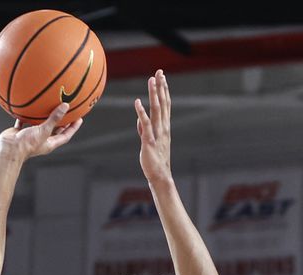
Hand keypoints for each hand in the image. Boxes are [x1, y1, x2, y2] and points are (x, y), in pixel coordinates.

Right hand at [0, 104, 81, 161]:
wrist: (9, 149)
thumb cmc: (27, 144)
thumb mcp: (44, 130)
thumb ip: (54, 118)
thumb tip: (65, 107)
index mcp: (49, 144)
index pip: (65, 136)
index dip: (73, 128)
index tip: (79, 119)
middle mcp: (41, 140)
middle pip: (55, 131)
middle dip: (62, 122)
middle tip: (68, 112)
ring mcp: (31, 136)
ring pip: (40, 126)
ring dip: (45, 118)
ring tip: (50, 107)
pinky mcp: (20, 132)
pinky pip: (24, 123)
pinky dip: (26, 116)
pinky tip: (27, 108)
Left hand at [134, 69, 171, 184]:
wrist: (159, 175)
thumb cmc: (154, 159)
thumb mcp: (148, 141)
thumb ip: (144, 129)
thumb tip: (139, 120)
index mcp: (164, 127)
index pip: (165, 105)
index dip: (164, 90)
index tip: (162, 76)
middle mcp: (163, 128)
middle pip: (163, 103)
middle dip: (161, 87)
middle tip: (159, 72)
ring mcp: (157, 134)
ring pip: (156, 110)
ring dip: (154, 95)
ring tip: (152, 80)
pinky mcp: (149, 141)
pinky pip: (145, 125)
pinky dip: (141, 113)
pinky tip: (137, 102)